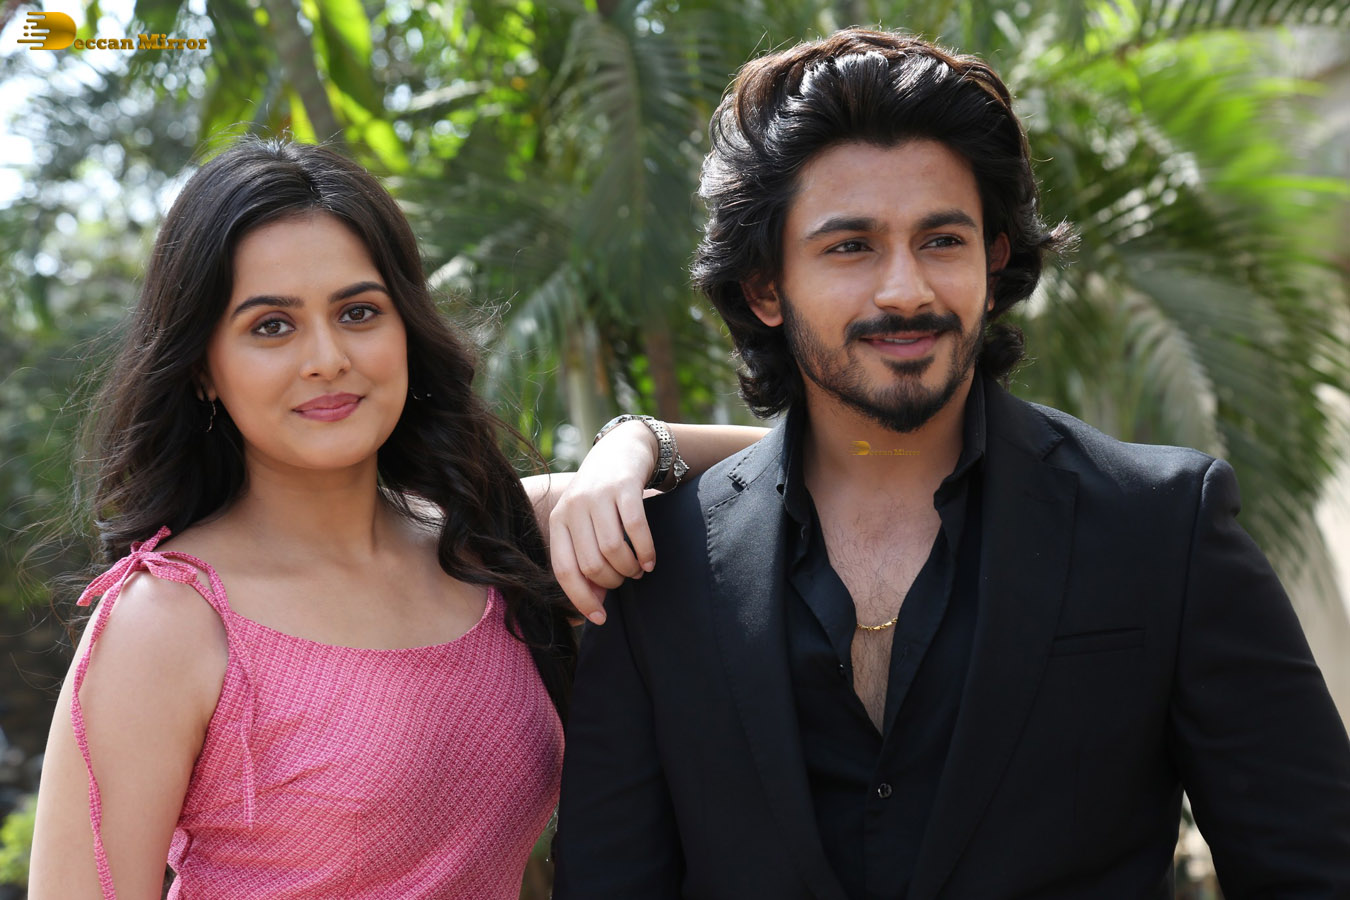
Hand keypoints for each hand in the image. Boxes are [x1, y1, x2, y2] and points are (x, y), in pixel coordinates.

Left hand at [549, 420, 658, 624]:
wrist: (621, 449)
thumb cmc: (602, 497)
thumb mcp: (585, 524)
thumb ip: (585, 559)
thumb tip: (594, 602)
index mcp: (559, 521)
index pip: (564, 571)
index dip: (582, 599)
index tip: (600, 618)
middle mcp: (573, 507)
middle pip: (591, 564)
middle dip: (613, 582)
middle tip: (626, 580)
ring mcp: (598, 495)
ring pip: (612, 550)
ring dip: (629, 569)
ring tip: (638, 570)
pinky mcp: (624, 487)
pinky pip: (635, 529)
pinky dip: (645, 551)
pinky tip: (650, 560)